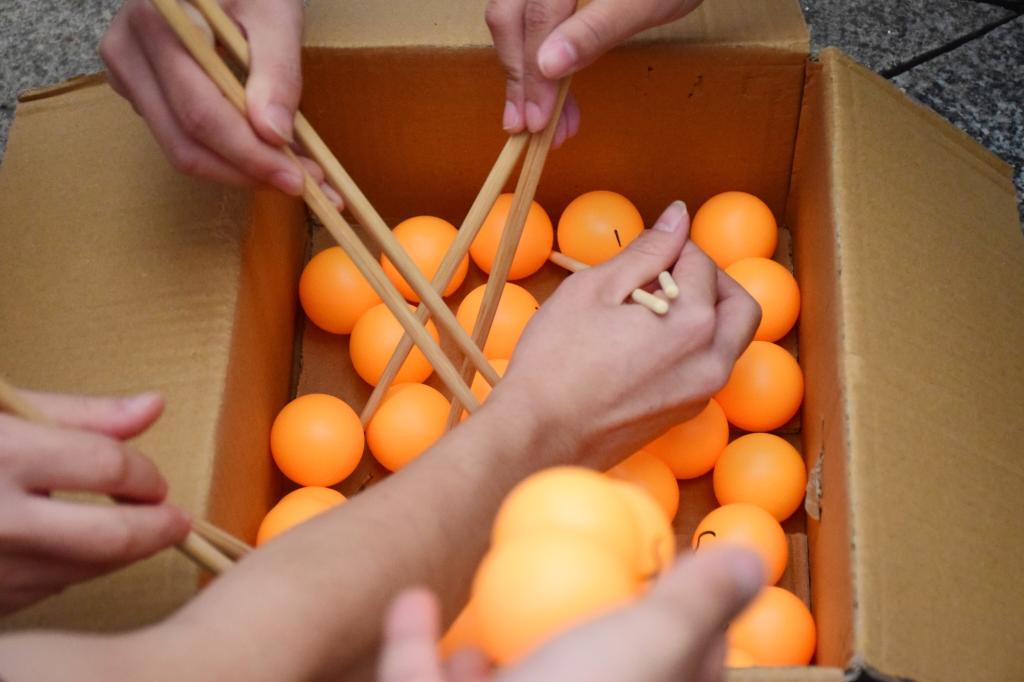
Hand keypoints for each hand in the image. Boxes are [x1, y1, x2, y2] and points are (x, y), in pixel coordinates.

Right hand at [0, 391, 189, 614]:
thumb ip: (75, 413)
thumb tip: (154, 405)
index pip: (109, 466)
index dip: (144, 473)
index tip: (153, 478)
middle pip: (110, 540)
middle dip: (157, 530)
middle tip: (176, 519)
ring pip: (80, 573)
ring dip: (116, 555)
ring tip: (126, 531)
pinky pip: (41, 592)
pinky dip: (64, 572)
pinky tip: (59, 550)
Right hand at [100, 0, 340, 203]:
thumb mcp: (275, 13)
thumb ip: (278, 72)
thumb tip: (274, 135)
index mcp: (156, 22)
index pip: (201, 111)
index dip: (250, 154)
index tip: (298, 178)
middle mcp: (128, 51)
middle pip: (186, 141)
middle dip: (248, 171)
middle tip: (303, 183)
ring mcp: (127, 74)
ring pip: (181, 149)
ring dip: (239, 170)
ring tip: (291, 171)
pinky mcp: (139, 90)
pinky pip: (180, 138)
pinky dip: (225, 155)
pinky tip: (262, 151)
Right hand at [378, 547, 762, 680]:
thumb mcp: (648, 647)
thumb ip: (699, 606)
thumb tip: (751, 559)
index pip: (688, 672)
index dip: (689, 626)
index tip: (671, 570)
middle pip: (593, 680)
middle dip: (582, 639)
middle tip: (581, 582)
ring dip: (492, 658)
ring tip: (486, 617)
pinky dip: (414, 648)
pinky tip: (412, 601)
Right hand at [485, 0, 703, 143]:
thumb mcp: (643, 4)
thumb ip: (596, 29)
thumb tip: (547, 66)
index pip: (534, 20)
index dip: (532, 73)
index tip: (536, 120)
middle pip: (508, 21)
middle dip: (520, 79)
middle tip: (530, 128)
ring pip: (516, 27)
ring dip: (528, 78)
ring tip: (547, 123)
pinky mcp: (551, 0)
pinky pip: (533, 29)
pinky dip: (540, 66)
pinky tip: (555, 100)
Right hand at [489, 200, 759, 468]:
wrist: (539, 435)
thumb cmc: (556, 358)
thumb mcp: (595, 289)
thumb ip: (646, 251)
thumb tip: (679, 215)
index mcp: (694, 322)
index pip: (702, 263)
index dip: (671, 248)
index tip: (639, 256)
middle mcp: (712, 360)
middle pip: (738, 304)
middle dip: (710, 279)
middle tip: (664, 275)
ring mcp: (701, 393)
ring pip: (728, 339)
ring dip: (703, 314)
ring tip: (649, 311)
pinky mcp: (685, 414)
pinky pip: (706, 368)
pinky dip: (690, 346)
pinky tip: (642, 345)